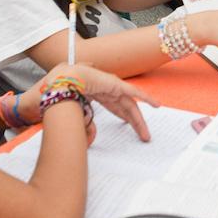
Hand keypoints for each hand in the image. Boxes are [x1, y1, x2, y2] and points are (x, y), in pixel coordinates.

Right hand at [30, 63, 156, 141]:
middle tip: (143, 136)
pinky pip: (134, 92)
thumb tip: (87, 131)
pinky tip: (156, 105)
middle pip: (125, 108)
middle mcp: (107, 89)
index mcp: (97, 92)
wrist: (61, 80)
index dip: (123, 115)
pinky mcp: (115, 84)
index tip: (128, 123)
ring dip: (139, 121)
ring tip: (146, 134)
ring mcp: (112, 86)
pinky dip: (146, 97)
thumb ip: (82, 118)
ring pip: (131, 106)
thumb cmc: (62, 90)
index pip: (115, 106)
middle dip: (134, 123)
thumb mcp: (74, 108)